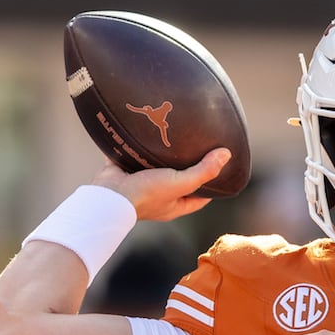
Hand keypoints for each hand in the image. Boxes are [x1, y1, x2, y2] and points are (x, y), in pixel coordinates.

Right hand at [91, 147, 230, 221]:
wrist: (108, 194)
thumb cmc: (146, 194)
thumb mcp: (180, 184)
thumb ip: (203, 171)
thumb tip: (226, 154)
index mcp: (174, 205)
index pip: (200, 197)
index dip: (212, 185)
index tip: (220, 167)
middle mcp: (159, 196)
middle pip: (180, 180)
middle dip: (189, 166)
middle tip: (200, 145)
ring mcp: (142, 183)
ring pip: (158, 167)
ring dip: (165, 154)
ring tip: (177, 133)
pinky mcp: (127, 170)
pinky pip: (136, 155)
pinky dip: (141, 145)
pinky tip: (149, 130)